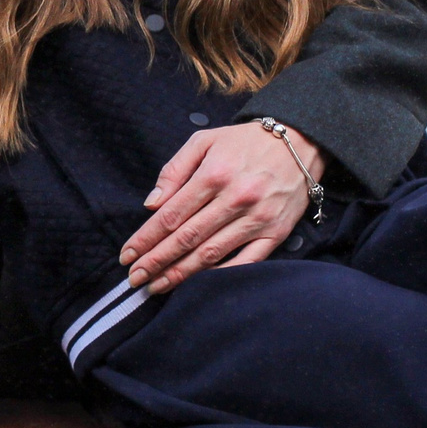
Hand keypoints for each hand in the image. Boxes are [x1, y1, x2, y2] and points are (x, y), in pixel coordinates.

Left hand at [118, 121, 321, 293]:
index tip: (127, 255)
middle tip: (135, 278)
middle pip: (187, 238)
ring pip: (212, 253)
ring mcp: (257, 218)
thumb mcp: (204, 140)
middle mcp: (235, 199)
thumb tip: (152, 204)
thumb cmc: (244, 142)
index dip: (146, 238)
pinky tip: (199, 286)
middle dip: (156, 261)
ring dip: (181, 274)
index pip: (171, 215)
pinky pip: (246, 262)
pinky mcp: (277, 233)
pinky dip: (222, 275)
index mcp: (214, 174)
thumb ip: (174, 170)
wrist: (300, 142)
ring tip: (157, 286)